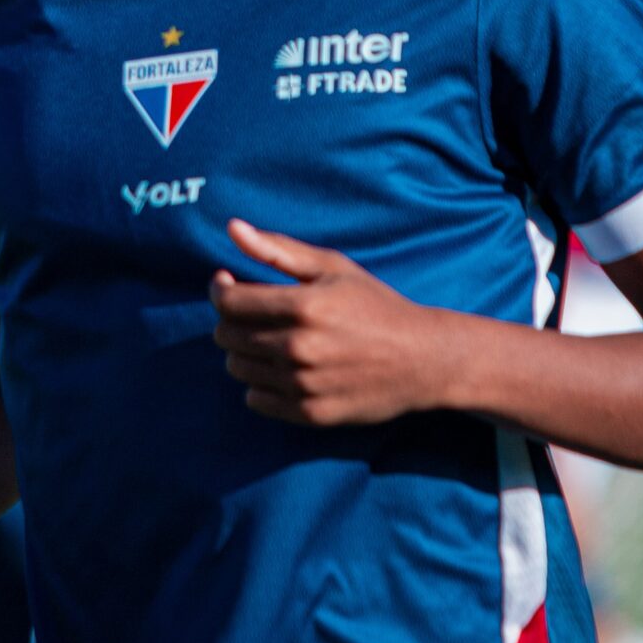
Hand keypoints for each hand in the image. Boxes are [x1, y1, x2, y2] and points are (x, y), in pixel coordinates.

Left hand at [211, 218, 451, 426]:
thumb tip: (232, 228)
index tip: (227, 284)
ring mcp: (303, 384)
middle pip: (227, 335)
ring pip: (237, 368)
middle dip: (232, 320)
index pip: (228, 302)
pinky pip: (255, 399)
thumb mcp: (332, 268)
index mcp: (304, 306)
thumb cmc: (375, 305)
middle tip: (256, 313)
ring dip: (244, 352)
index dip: (220, 290)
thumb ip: (277, 250)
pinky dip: (261, 383)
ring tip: (273, 340)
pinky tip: (285, 369)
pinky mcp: (309, 413)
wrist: (422, 360)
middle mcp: (299, 348)